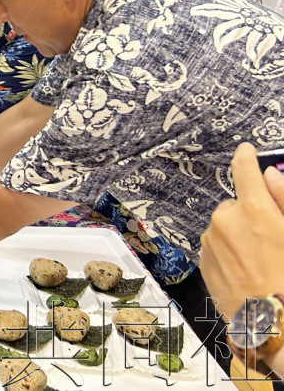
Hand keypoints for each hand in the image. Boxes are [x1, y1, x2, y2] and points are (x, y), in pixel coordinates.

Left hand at [200, 143, 283, 319]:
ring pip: (224, 226)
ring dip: (237, 234)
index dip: (246, 157)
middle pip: (235, 205)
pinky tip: (245, 270)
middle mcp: (225, 221)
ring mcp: (210, 241)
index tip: (246, 151)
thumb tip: (269, 174)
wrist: (273, 325)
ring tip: (259, 260)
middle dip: (249, 214)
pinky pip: (215, 245)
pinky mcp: (202, 260)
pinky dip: (227, 251)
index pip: (244, 171)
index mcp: (254, 211)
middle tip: (269, 238)